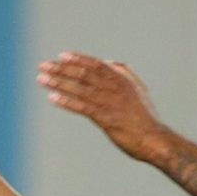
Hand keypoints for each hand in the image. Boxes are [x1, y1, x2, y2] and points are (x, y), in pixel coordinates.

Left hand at [38, 52, 172, 162]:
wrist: (154, 139)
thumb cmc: (144, 117)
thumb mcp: (137, 90)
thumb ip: (124, 74)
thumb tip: (109, 62)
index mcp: (122, 79)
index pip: (95, 64)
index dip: (77, 59)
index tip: (61, 56)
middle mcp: (115, 87)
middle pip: (83, 73)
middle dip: (61, 68)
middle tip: (43, 66)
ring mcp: (110, 102)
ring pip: (79, 88)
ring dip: (58, 82)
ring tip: (41, 79)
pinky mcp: (105, 118)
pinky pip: (82, 107)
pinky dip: (66, 101)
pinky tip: (52, 98)